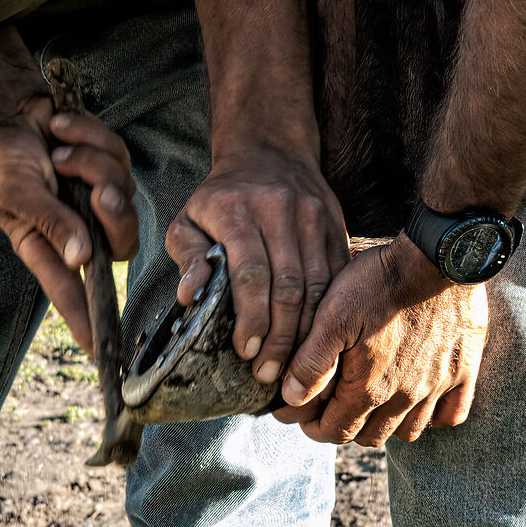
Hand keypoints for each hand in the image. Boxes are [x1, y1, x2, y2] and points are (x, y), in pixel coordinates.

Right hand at [0, 104, 138, 356]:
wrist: (9, 109)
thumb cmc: (3, 157)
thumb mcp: (17, 192)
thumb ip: (50, 223)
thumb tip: (80, 257)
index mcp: (46, 245)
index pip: (72, 292)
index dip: (86, 322)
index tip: (102, 354)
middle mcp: (78, 227)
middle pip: (122, 242)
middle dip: (115, 214)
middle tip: (97, 191)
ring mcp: (97, 197)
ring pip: (124, 192)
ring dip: (90, 163)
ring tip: (59, 149)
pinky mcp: (110, 165)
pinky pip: (120, 155)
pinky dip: (90, 137)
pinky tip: (63, 129)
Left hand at [166, 144, 349, 388]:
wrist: (269, 151)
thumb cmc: (221, 197)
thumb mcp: (188, 219)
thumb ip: (188, 257)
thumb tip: (189, 297)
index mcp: (237, 210)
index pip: (250, 272)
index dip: (251, 317)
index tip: (246, 351)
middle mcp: (279, 210)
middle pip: (288, 285)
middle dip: (280, 336)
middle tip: (269, 374)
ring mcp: (313, 217)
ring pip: (318, 285)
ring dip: (306, 332)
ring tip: (293, 368)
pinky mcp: (335, 225)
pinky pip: (337, 277)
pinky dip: (329, 313)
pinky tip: (317, 340)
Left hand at [274, 239, 486, 446]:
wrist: (436, 258)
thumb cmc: (379, 281)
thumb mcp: (333, 315)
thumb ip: (312, 361)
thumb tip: (292, 398)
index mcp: (370, 387)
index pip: (336, 432)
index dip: (313, 427)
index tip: (301, 415)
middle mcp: (405, 396)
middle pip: (370, 437)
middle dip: (345, 427)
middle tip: (332, 405)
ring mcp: (437, 387)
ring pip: (409, 432)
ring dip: (386, 425)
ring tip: (372, 404)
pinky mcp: (463, 371)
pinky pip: (451, 415)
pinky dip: (434, 418)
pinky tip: (420, 402)